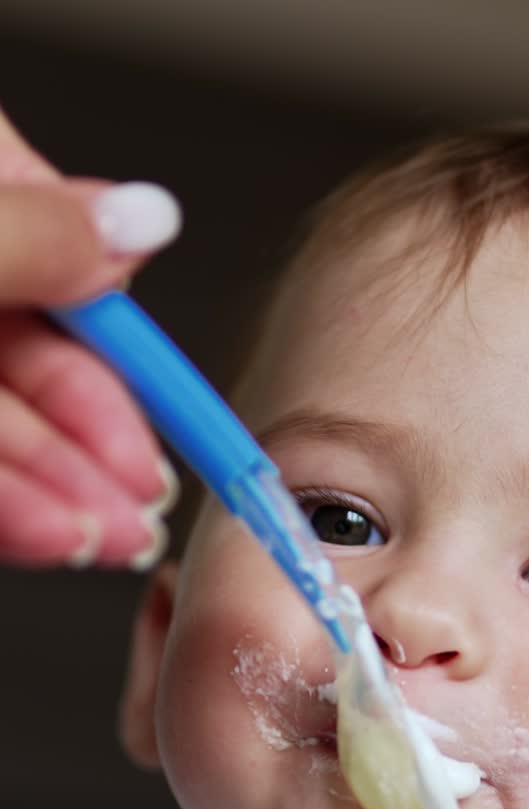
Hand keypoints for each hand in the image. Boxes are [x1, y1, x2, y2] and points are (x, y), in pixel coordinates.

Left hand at [0, 106, 181, 568]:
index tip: (181, 399)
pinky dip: (8, 507)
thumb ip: (36, 236)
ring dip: (65, 491)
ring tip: (117, 539)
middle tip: (151, 496)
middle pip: (33, 355)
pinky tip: (59, 538)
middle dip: (99, 442)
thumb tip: (143, 218)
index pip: (52, 240)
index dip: (120, 328)